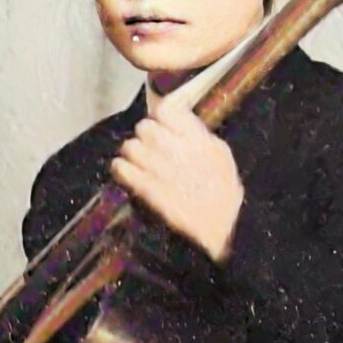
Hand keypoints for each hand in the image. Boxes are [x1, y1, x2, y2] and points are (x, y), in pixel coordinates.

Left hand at [111, 109, 244, 260]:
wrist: (222, 231)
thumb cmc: (222, 192)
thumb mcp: (221, 156)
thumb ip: (199, 136)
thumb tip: (177, 120)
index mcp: (200, 140)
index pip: (168, 111)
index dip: (159, 115)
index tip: (160, 123)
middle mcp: (180, 152)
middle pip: (145, 127)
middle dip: (143, 135)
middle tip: (147, 144)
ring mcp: (163, 171)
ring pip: (131, 146)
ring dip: (130, 152)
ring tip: (135, 160)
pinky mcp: (149, 191)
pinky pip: (123, 170)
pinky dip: (120, 168)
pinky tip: (123, 171)